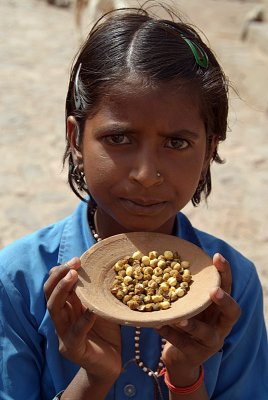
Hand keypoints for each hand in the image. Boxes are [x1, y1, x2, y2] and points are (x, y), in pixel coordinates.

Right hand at [43, 258, 121, 382]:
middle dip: (59, 276)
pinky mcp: (73, 349)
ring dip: (62, 290)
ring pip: (54, 309)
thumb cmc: (107, 332)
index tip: (77, 259)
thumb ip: (96, 292)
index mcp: (67, 308)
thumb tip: (101, 268)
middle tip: (73, 263)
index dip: (61, 271)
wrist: (110, 364)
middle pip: (49, 294)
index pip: (54, 286)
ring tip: (73, 276)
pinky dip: (84, 320)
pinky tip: (92, 310)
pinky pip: (75, 332)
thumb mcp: (101, 307)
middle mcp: (62, 319)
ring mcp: (64, 335)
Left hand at [156, 253, 240, 385]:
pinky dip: (168, 333)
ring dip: (192, 325)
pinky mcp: (196, 355)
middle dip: (224, 301)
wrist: (180, 356)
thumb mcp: (188, 304)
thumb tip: (165, 257)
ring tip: (179, 319)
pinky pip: (182, 344)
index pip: (227, 287)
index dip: (225, 272)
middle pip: (232, 312)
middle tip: (213, 290)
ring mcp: (211, 342)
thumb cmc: (185, 320)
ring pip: (206, 334)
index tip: (216, 257)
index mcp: (219, 307)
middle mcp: (221, 324)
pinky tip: (157, 325)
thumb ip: (186, 288)